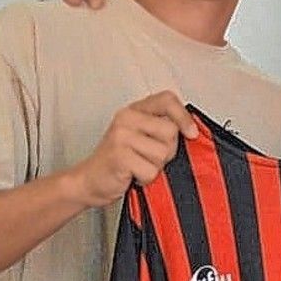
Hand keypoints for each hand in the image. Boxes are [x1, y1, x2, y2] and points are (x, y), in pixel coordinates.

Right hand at [67, 90, 197, 207]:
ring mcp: (122, 135)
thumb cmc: (116, 161)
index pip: (167, 99)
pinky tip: (132, 175)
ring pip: (163, 153)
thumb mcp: (139, 137)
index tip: (191, 133)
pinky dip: (145, 179)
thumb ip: (161, 129)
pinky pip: (151, 171)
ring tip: (138, 165)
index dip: (184, 116)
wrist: (89, 181)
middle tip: (148, 156)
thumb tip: (191, 131)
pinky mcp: (120, 155)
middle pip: (171, 131)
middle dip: (167, 150)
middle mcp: (127, 118)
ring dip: (155, 167)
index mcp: (134, 110)